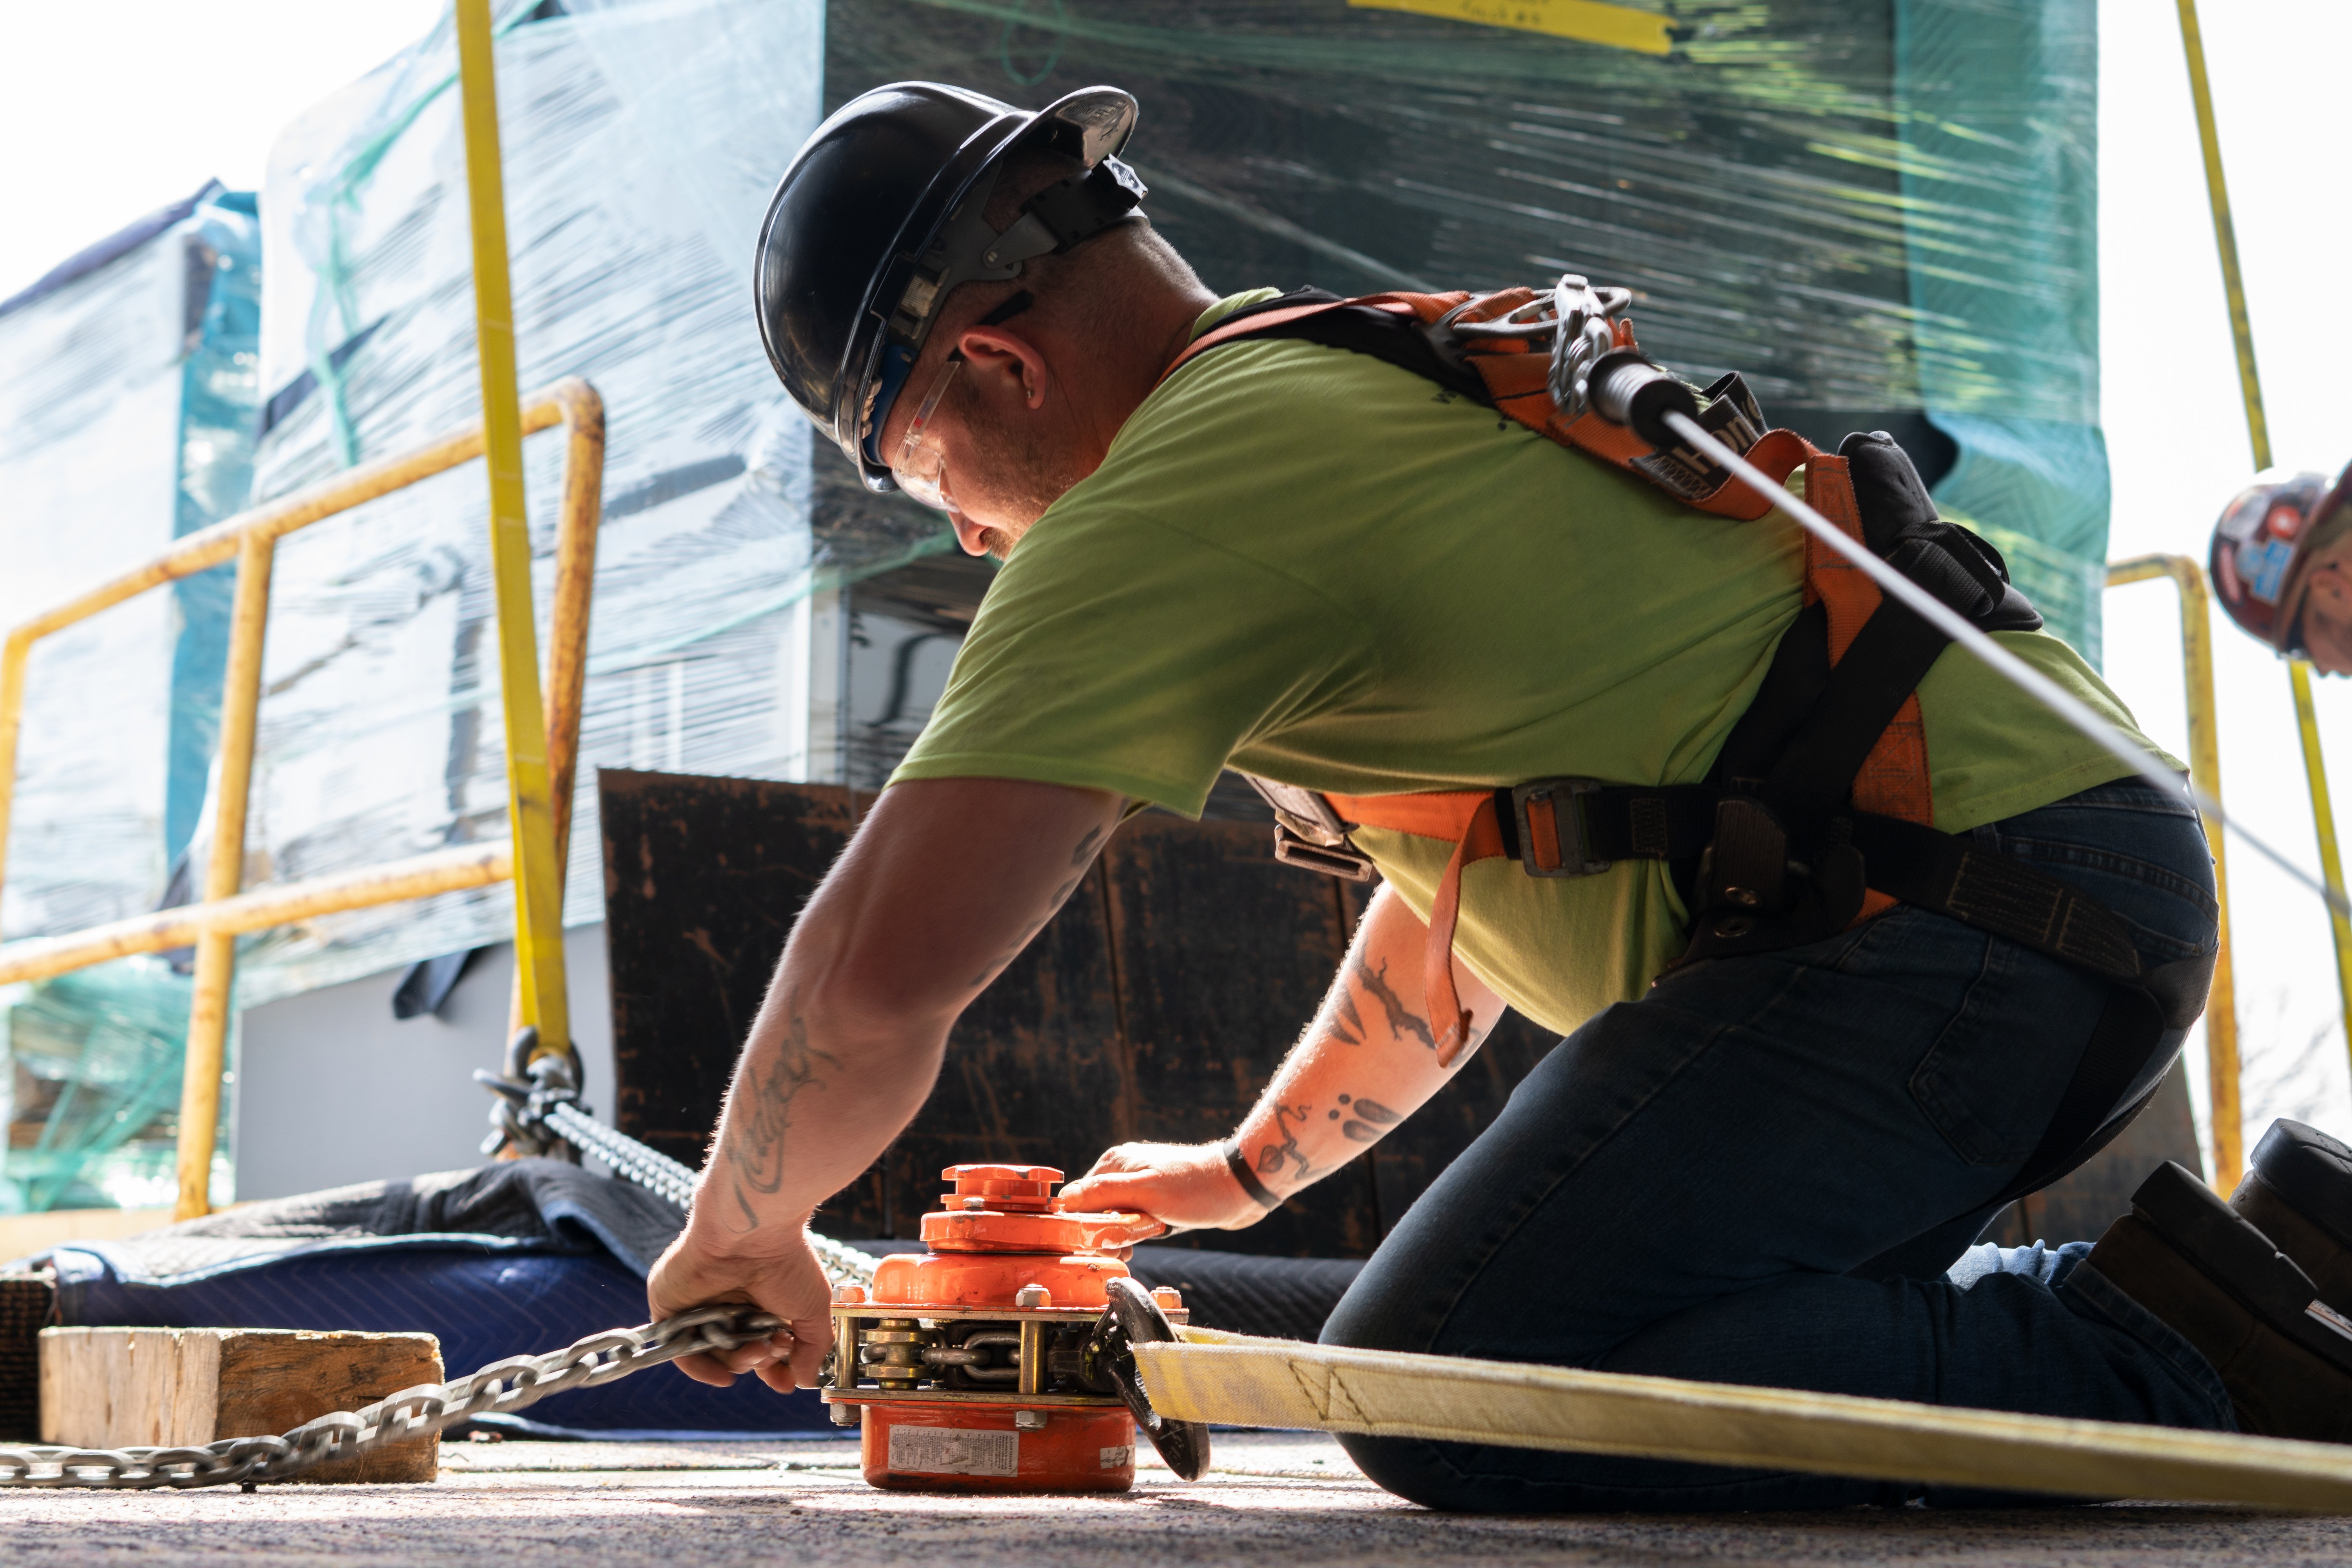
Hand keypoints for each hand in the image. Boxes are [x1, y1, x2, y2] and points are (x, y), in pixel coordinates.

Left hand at [645, 1223, 833, 1392]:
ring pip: (713, 1353)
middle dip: (759, 1361)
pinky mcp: (670, 1306)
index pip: (761, 1344)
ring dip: (739, 1362)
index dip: (773, 1368)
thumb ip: (811, 1348)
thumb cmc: (786, 1262)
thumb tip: (804, 1382)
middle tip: (775, 1349)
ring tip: (758, 1349)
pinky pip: (681, 1349)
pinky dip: (701, 1368)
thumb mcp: (813, 1310)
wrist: (750, 1231)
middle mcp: (729, 1303)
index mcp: (759, 1299)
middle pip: (738, 1352)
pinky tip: (724, 1376)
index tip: (784, 1383)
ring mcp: (699, 1305)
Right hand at [1056, 1141, 1265, 1231]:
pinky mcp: (1157, 1198)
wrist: (1240, 1189)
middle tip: (1130, 1243)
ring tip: (1148, 1236)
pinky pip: (1137, 1220)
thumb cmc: (1195, 1188)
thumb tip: (1064, 1200)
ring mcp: (1141, 1183)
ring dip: (1127, 1234)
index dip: (1085, 1223)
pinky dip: (1142, 1232)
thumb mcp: (1145, 1191)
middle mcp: (1125, 1170)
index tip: (1101, 1240)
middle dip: (1109, 1231)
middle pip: (1097, 1210)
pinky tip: (1157, 1233)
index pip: (1079, 1198)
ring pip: (1118, 1218)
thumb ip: (1103, 1193)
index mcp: (1115, 1162)